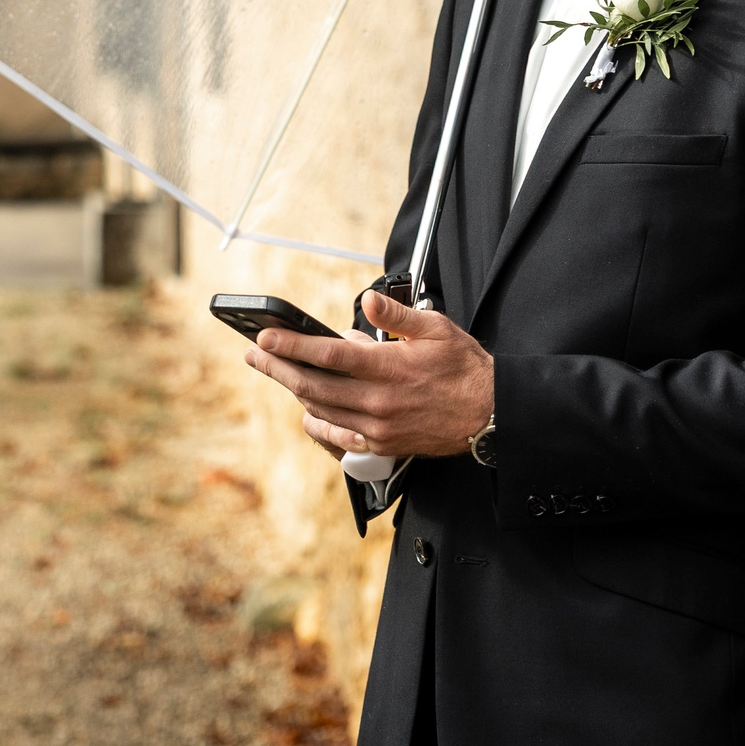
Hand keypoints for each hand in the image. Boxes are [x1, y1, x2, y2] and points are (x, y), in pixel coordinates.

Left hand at [241, 290, 493, 458]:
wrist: (490, 415)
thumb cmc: (464, 369)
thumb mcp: (436, 328)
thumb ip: (397, 315)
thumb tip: (369, 300)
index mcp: (388, 369)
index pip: (327, 355)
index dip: (291, 345)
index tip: (265, 337)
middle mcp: (377, 401)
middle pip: (313, 385)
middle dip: (277, 368)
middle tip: (254, 356)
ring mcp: (378, 428)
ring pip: (321, 411)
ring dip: (294, 392)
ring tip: (277, 374)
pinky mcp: (383, 445)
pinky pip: (338, 437)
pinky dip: (318, 423)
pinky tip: (308, 411)